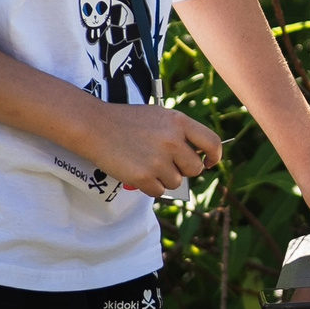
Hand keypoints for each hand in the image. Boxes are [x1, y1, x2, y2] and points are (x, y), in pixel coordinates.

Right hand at [75, 101, 222, 197]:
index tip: (208, 162)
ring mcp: (158, 160)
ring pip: (176, 182)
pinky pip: (159, 191)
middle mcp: (172, 141)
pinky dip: (150, 187)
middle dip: (183, 170)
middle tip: (166, 164)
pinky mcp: (143, 177)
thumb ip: (180, 133)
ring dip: (164, 178)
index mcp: (179, 122)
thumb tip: (198, 156)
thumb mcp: (160, 117)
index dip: (214, 156)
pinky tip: (138, 172)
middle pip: (194, 169)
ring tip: (146, 164)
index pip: (212, 143)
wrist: (95, 126)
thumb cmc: (128, 122)